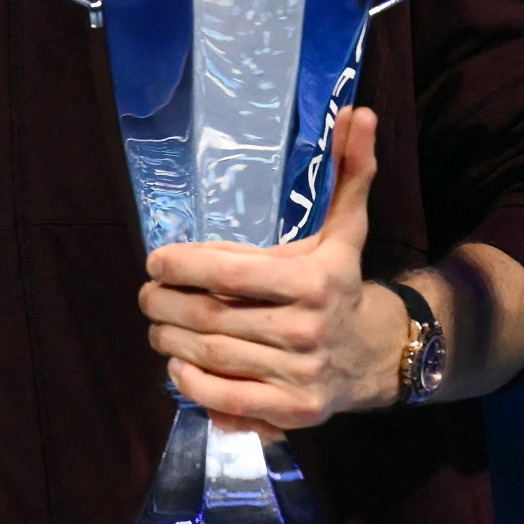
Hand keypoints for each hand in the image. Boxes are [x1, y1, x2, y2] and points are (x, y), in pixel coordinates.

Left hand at [140, 106, 405, 429]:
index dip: (181, 266)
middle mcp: (308, 330)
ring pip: (210, 355)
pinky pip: (223, 397)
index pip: (228, 273)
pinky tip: (177, 364)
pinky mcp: (292, 411)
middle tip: (147, 294)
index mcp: (315, 281)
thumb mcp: (344, 230)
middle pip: (210, 317)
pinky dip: (190, 383)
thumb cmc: (340, 284)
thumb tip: (360, 111)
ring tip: (158, 323)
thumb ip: (349, 171)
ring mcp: (300, 374)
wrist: (375, 355)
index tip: (156, 261)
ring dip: (168, 339)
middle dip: (164, 303)